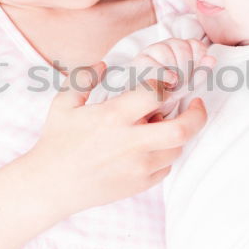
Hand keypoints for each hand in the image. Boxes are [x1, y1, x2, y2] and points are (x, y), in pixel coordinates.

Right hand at [34, 62, 207, 216]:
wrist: (50, 186)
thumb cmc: (57, 141)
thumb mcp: (64, 103)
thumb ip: (85, 77)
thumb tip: (105, 63)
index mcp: (113, 117)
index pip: (156, 94)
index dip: (165, 85)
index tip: (165, 84)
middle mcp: (131, 143)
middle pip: (182, 129)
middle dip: (197, 114)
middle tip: (196, 105)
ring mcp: (138, 167)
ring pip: (177, 148)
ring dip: (177, 134)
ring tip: (162, 125)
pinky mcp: (139, 184)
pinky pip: (166, 167)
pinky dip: (164, 154)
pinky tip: (150, 146)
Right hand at [131, 39, 215, 119]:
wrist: (144, 105)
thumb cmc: (167, 93)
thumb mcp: (187, 85)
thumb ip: (200, 73)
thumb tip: (212, 59)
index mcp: (180, 48)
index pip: (195, 44)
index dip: (197, 60)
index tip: (192, 75)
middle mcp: (166, 45)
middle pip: (182, 48)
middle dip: (185, 69)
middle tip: (180, 83)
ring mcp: (151, 51)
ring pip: (167, 53)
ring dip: (173, 73)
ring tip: (171, 85)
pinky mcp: (139, 61)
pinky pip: (153, 65)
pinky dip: (163, 76)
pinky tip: (165, 85)